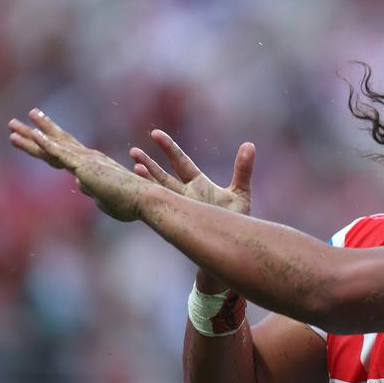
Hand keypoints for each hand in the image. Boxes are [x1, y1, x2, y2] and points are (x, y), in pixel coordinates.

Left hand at [9, 109, 148, 221]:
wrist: (146, 200)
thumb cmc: (133, 203)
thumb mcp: (108, 201)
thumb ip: (94, 192)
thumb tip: (81, 186)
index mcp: (97, 166)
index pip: (68, 152)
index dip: (51, 143)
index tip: (38, 134)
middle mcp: (91, 159)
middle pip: (57, 143)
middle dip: (35, 132)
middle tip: (16, 123)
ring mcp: (87, 161)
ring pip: (53, 146)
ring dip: (31, 135)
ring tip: (13, 124)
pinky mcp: (85, 167)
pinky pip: (61, 153)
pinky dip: (46, 144)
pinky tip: (33, 135)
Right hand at [129, 130, 254, 215]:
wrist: (235, 248)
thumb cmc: (237, 222)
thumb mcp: (240, 193)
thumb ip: (243, 169)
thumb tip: (250, 144)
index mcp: (198, 185)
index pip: (180, 162)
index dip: (168, 148)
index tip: (155, 134)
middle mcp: (185, 195)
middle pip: (164, 175)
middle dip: (149, 163)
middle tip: (133, 152)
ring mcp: (181, 209)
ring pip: (159, 192)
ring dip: (146, 180)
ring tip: (133, 167)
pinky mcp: (180, 222)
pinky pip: (162, 210)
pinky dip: (152, 201)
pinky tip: (142, 193)